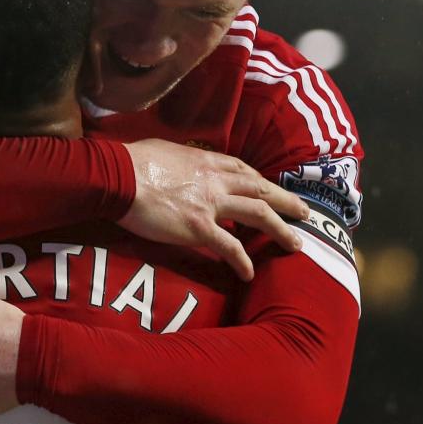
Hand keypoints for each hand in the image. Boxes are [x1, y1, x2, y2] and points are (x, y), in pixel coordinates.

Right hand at [117, 139, 307, 280]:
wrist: (118, 175)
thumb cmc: (132, 161)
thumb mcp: (166, 150)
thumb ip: (182, 160)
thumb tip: (180, 165)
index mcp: (206, 160)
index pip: (243, 170)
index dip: (261, 181)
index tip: (272, 190)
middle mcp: (215, 180)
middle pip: (260, 189)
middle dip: (286, 201)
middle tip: (304, 212)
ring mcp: (210, 204)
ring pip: (258, 214)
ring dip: (280, 229)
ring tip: (295, 244)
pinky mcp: (198, 228)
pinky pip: (229, 247)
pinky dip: (242, 261)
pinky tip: (249, 273)